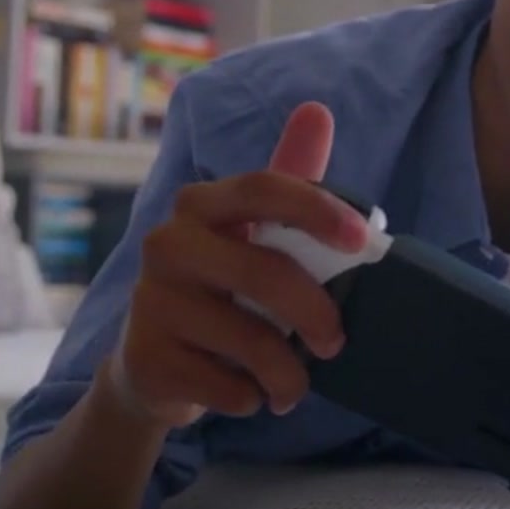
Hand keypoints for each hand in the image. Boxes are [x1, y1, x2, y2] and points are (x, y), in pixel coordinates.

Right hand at [101, 101, 372, 429]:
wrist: (155, 365)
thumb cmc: (223, 289)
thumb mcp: (255, 233)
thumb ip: (290, 179)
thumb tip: (317, 111)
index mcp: (201, 205)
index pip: (263, 187)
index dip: (317, 208)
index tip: (364, 240)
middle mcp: (167, 244)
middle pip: (264, 272)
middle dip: (315, 314)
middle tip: (336, 343)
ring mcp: (150, 301)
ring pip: (250, 340)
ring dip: (288, 374)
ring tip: (295, 386)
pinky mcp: (145, 358)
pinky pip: (226, 385)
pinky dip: (252, 398)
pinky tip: (248, 393)